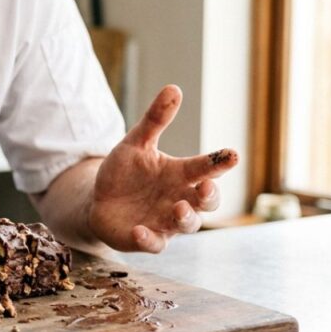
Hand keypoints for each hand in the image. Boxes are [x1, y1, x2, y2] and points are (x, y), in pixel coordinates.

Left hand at [89, 85, 238, 252]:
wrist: (99, 200)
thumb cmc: (125, 173)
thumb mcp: (136, 143)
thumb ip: (155, 119)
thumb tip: (173, 87)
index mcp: (180, 174)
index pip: (205, 168)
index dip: (219, 162)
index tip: (231, 154)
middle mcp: (179, 198)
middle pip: (206, 201)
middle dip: (210, 196)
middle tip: (206, 187)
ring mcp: (165, 221)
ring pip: (187, 224)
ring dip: (185, 217)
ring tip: (179, 207)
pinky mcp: (147, 238)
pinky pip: (154, 243)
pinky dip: (149, 238)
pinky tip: (139, 230)